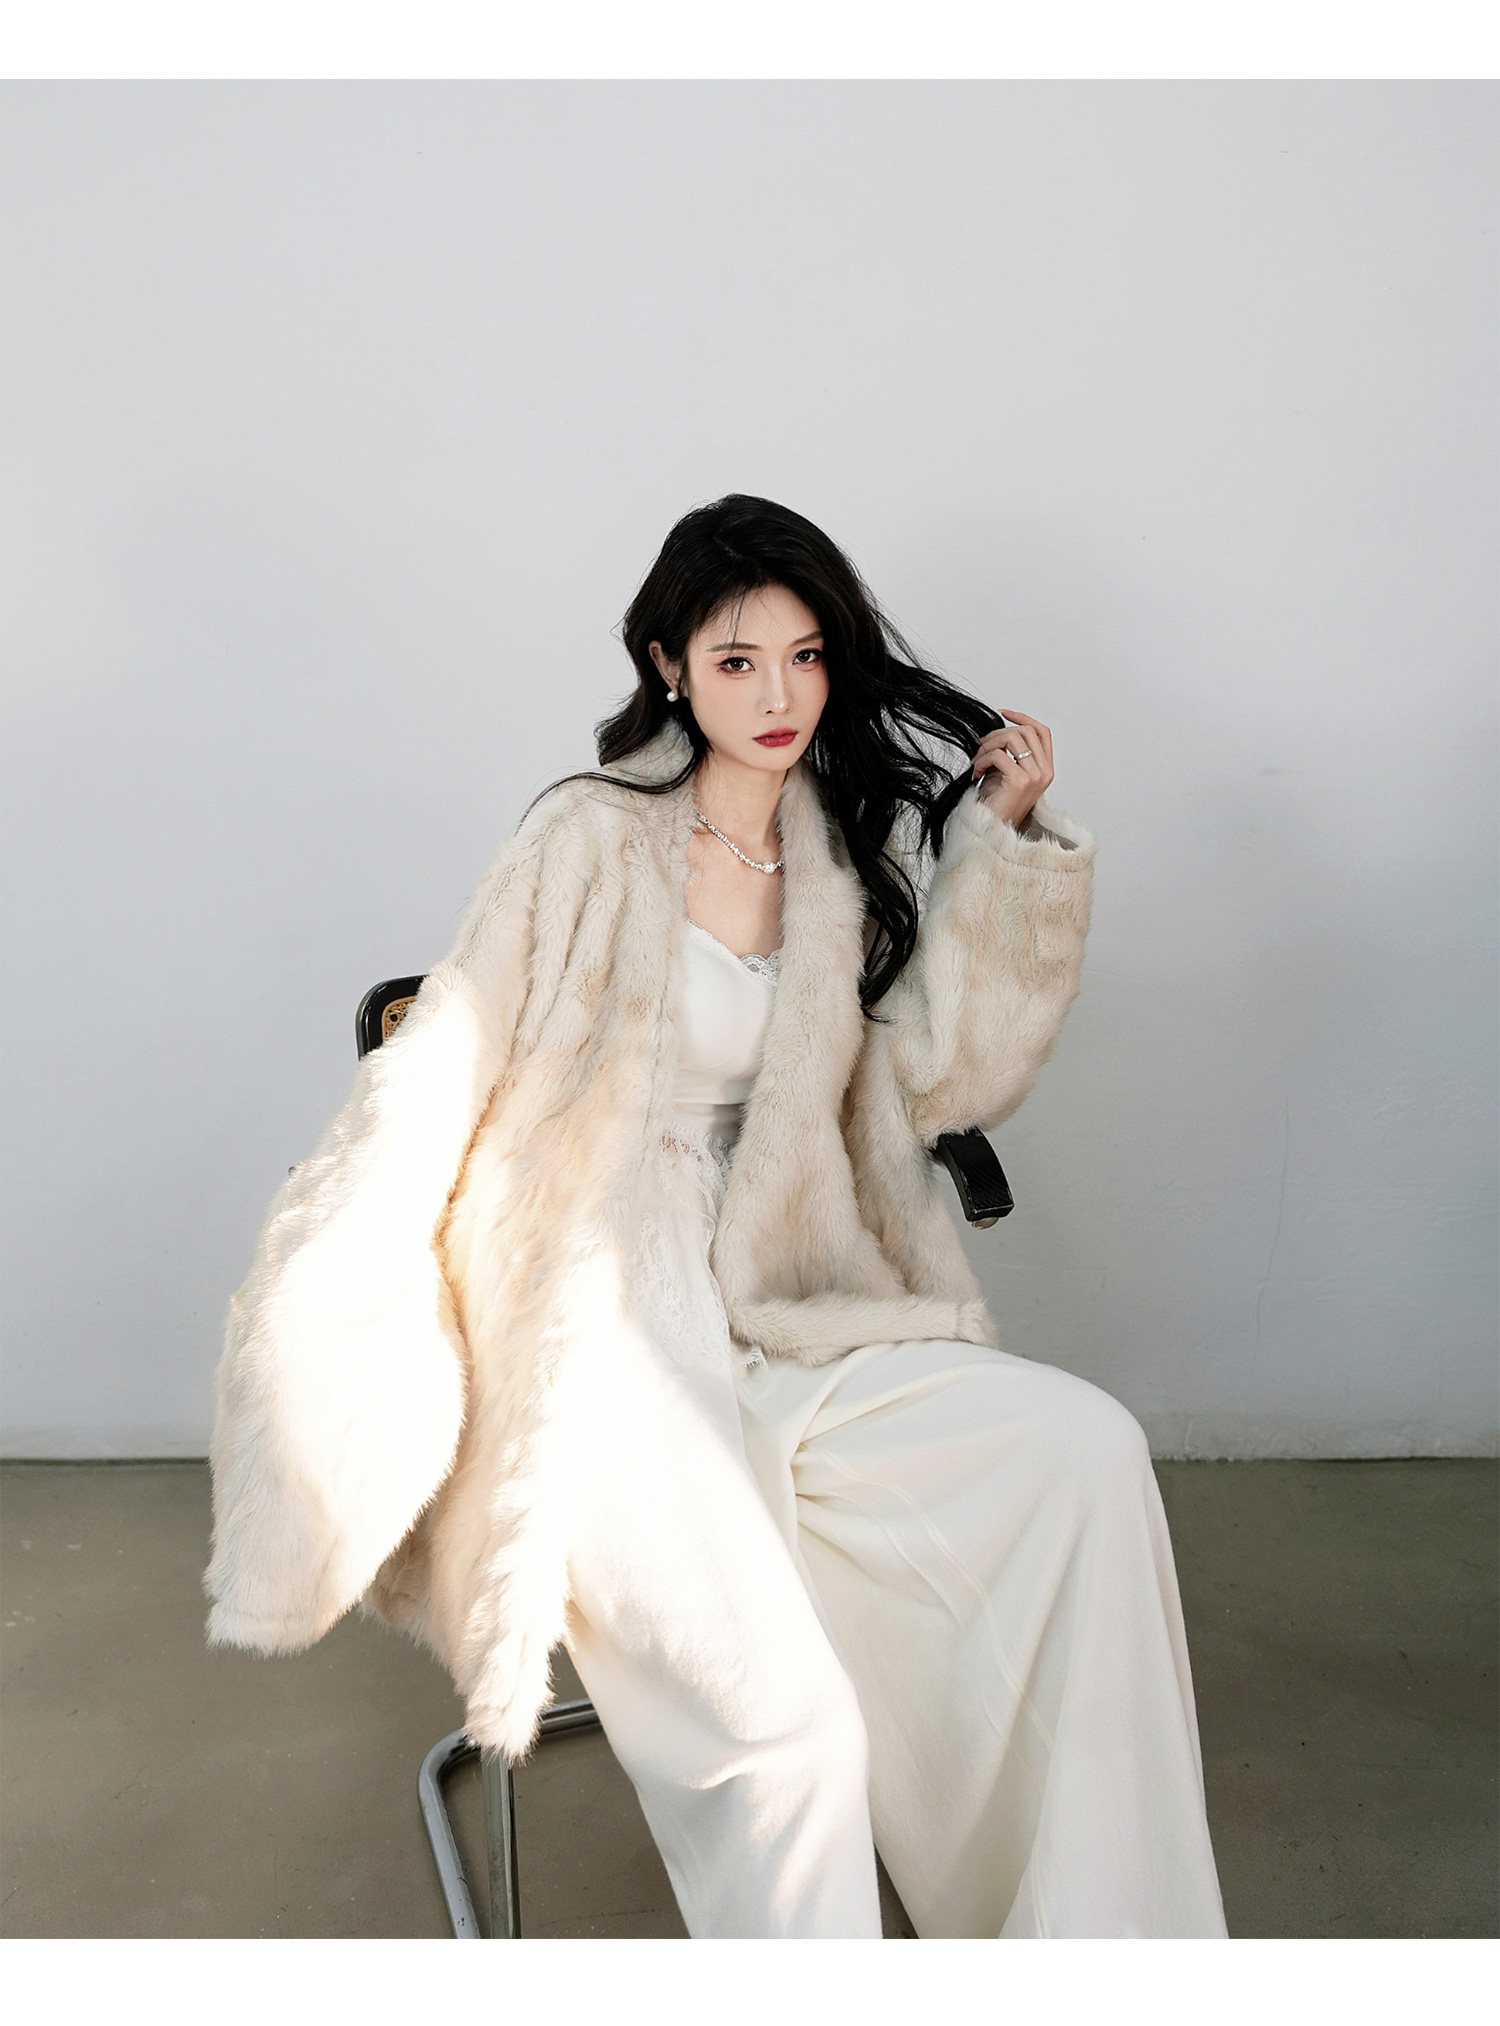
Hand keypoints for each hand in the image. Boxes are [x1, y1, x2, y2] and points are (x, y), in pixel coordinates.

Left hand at [972, 711, 1053, 830]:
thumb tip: (996, 724)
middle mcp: (1045, 772)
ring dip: (988, 746)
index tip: (1002, 713)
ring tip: (977, 760)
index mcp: (1046, 768)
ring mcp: (1035, 777)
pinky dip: (982, 759)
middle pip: (1025, 732)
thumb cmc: (998, 802)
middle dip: (998, 733)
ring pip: (1012, 739)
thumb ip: (1008, 749)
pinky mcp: (1020, 782)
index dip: (1023, 718)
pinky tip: (976, 771)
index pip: (1042, 732)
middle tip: (980, 745)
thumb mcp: (1006, 770)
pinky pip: (999, 755)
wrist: (992, 828)